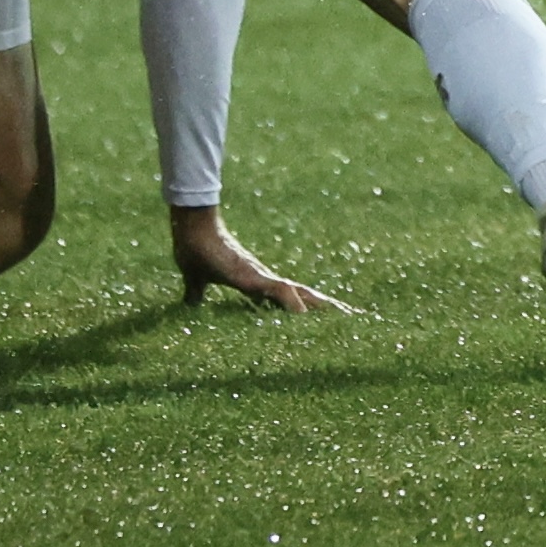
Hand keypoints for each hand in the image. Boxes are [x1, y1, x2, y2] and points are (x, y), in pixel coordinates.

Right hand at [171, 206, 358, 315]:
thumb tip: (190, 306)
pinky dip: (291, 302)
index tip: (326, 317)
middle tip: (354, 316)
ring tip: (344, 315)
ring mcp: (261, 277)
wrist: (191, 229)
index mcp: (257, 283)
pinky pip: (277, 290)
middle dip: (327, 306)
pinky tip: (304, 314)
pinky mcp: (251, 276)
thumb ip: (197, 294)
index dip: (307, 307)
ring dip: (320, 305)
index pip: (290, 297)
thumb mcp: (197, 281)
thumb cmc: (196, 251)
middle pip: (304, 295)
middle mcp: (266, 279)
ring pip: (299, 293)